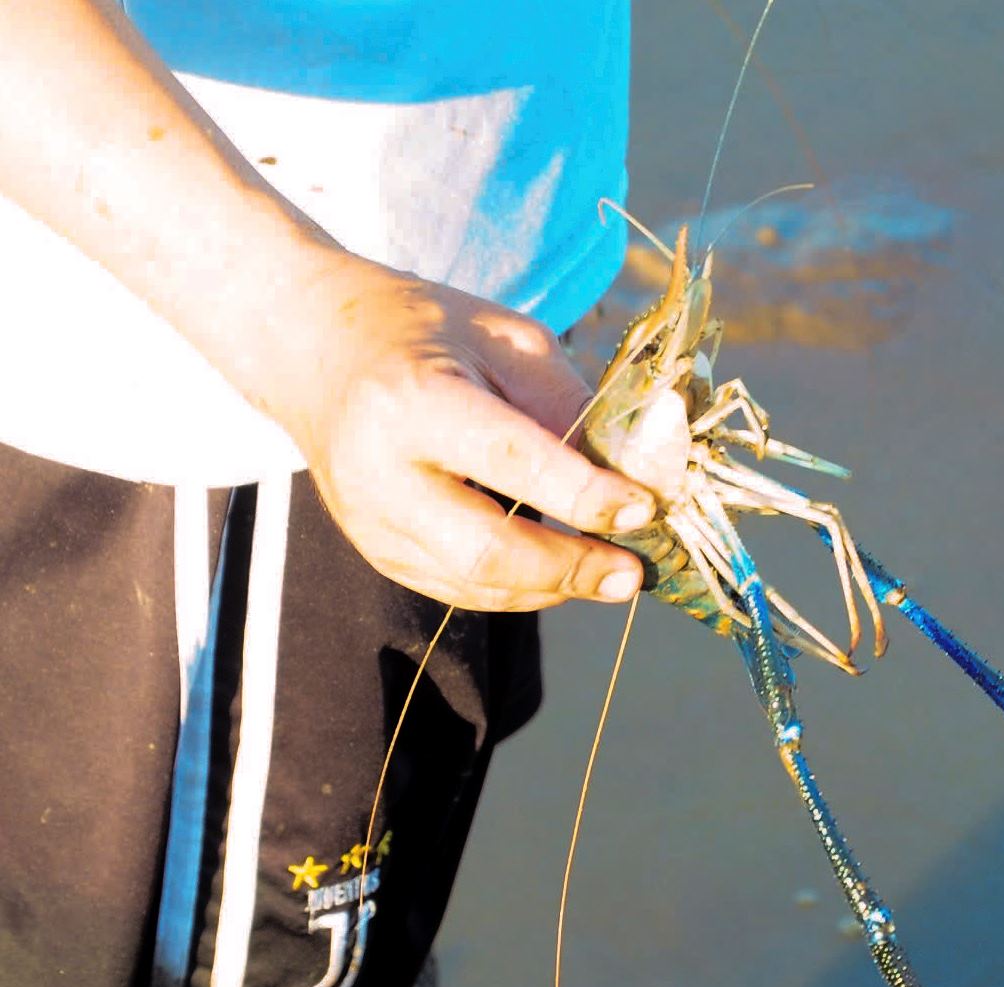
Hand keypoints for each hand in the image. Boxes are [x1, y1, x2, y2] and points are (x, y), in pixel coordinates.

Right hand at [252, 258, 655, 610]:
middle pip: (485, 551)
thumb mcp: (507, 338)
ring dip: (554, 587)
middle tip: (633, 573)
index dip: (584, 494)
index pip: (509, 461)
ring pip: (475, 585)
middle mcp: (379, 472)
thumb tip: (641, 472)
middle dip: (570, 569)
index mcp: (412, 399)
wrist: (312, 349)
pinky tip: (561, 569)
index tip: (645, 507)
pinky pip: (458, 590)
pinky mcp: (376, 550)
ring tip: (611, 573)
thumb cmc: (425, 333)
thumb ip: (570, 403)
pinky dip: (520, 588)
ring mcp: (370, 521)